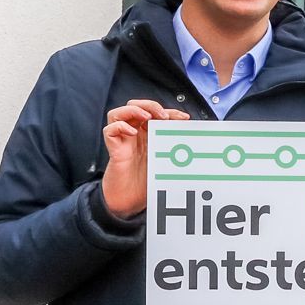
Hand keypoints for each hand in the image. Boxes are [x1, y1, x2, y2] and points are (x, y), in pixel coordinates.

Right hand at [101, 100, 187, 217]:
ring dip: (133, 110)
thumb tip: (195, 143)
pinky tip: (132, 133)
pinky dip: (120, 127)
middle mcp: (133, 134)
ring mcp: (122, 140)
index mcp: (146, 134)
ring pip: (117, 114)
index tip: (184, 118)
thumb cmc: (147, 181)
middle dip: (149, 105)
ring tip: (146, 117)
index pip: (155, 113)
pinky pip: (109, 130)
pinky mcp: (113, 149)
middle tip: (163, 116)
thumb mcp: (166, 163)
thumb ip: (176, 151)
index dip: (170, 112)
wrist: (130, 199)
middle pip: (134, 105)